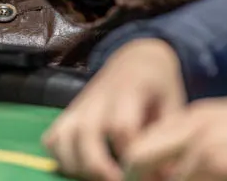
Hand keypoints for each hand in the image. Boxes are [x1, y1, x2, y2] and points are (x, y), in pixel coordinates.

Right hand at [44, 39, 185, 180]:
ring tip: (98, 178)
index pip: (122, 126)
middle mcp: (99, 96)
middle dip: (98, 165)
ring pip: (64, 136)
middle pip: (86, 132)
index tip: (147, 174)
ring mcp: (80, 104)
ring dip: (76, 164)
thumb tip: (165, 175)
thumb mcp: (173, 103)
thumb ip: (168, 136)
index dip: (131, 155)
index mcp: (129, 90)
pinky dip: (60, 156)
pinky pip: (53, 137)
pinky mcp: (70, 112)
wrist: (137, 59)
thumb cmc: (158, 86)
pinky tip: (80, 166)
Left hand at [123, 91, 226, 180]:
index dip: (135, 173)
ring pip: (167, 178)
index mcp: (191, 118)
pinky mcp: (226, 168)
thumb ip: (192, 141)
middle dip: (139, 180)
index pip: (139, 146)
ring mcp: (208, 150)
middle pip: (138, 161)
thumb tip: (165, 169)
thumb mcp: (224, 126)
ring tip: (194, 179)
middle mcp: (193, 130)